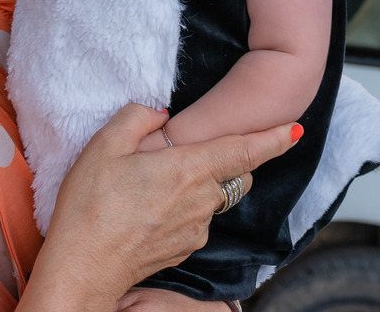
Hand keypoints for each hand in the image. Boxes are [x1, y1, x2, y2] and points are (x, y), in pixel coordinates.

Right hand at [20, 105, 298, 309]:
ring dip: (197, 185)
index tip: (295, 129)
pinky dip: (184, 208)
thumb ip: (138, 117)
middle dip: (225, 160)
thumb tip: (160, 113)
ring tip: (152, 184)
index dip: (273, 138)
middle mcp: (202, 201)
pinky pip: (197, 219)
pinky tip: (148, 208)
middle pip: (233, 174)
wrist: (84, 266)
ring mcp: (197, 229)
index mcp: (188, 170)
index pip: (244, 151)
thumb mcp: (104, 145)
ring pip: (213, 198)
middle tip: (190, 151)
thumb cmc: (90, 206)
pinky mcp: (186, 249)